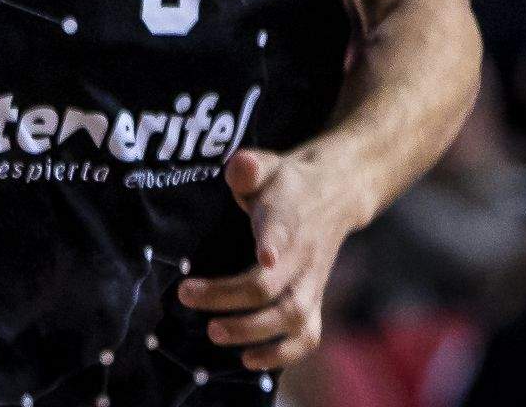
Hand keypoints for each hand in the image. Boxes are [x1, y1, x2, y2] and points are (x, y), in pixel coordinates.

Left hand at [175, 146, 367, 371]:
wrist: (337, 192)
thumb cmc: (287, 183)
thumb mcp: (268, 165)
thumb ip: (249, 168)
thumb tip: (239, 167)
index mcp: (288, 215)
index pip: (283, 230)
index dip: (273, 244)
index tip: (264, 257)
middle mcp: (302, 254)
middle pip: (270, 286)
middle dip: (228, 297)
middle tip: (188, 297)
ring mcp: (312, 281)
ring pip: (290, 316)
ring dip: (251, 331)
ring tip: (214, 332)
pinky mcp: (315, 300)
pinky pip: (307, 337)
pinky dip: (282, 355)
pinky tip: (249, 359)